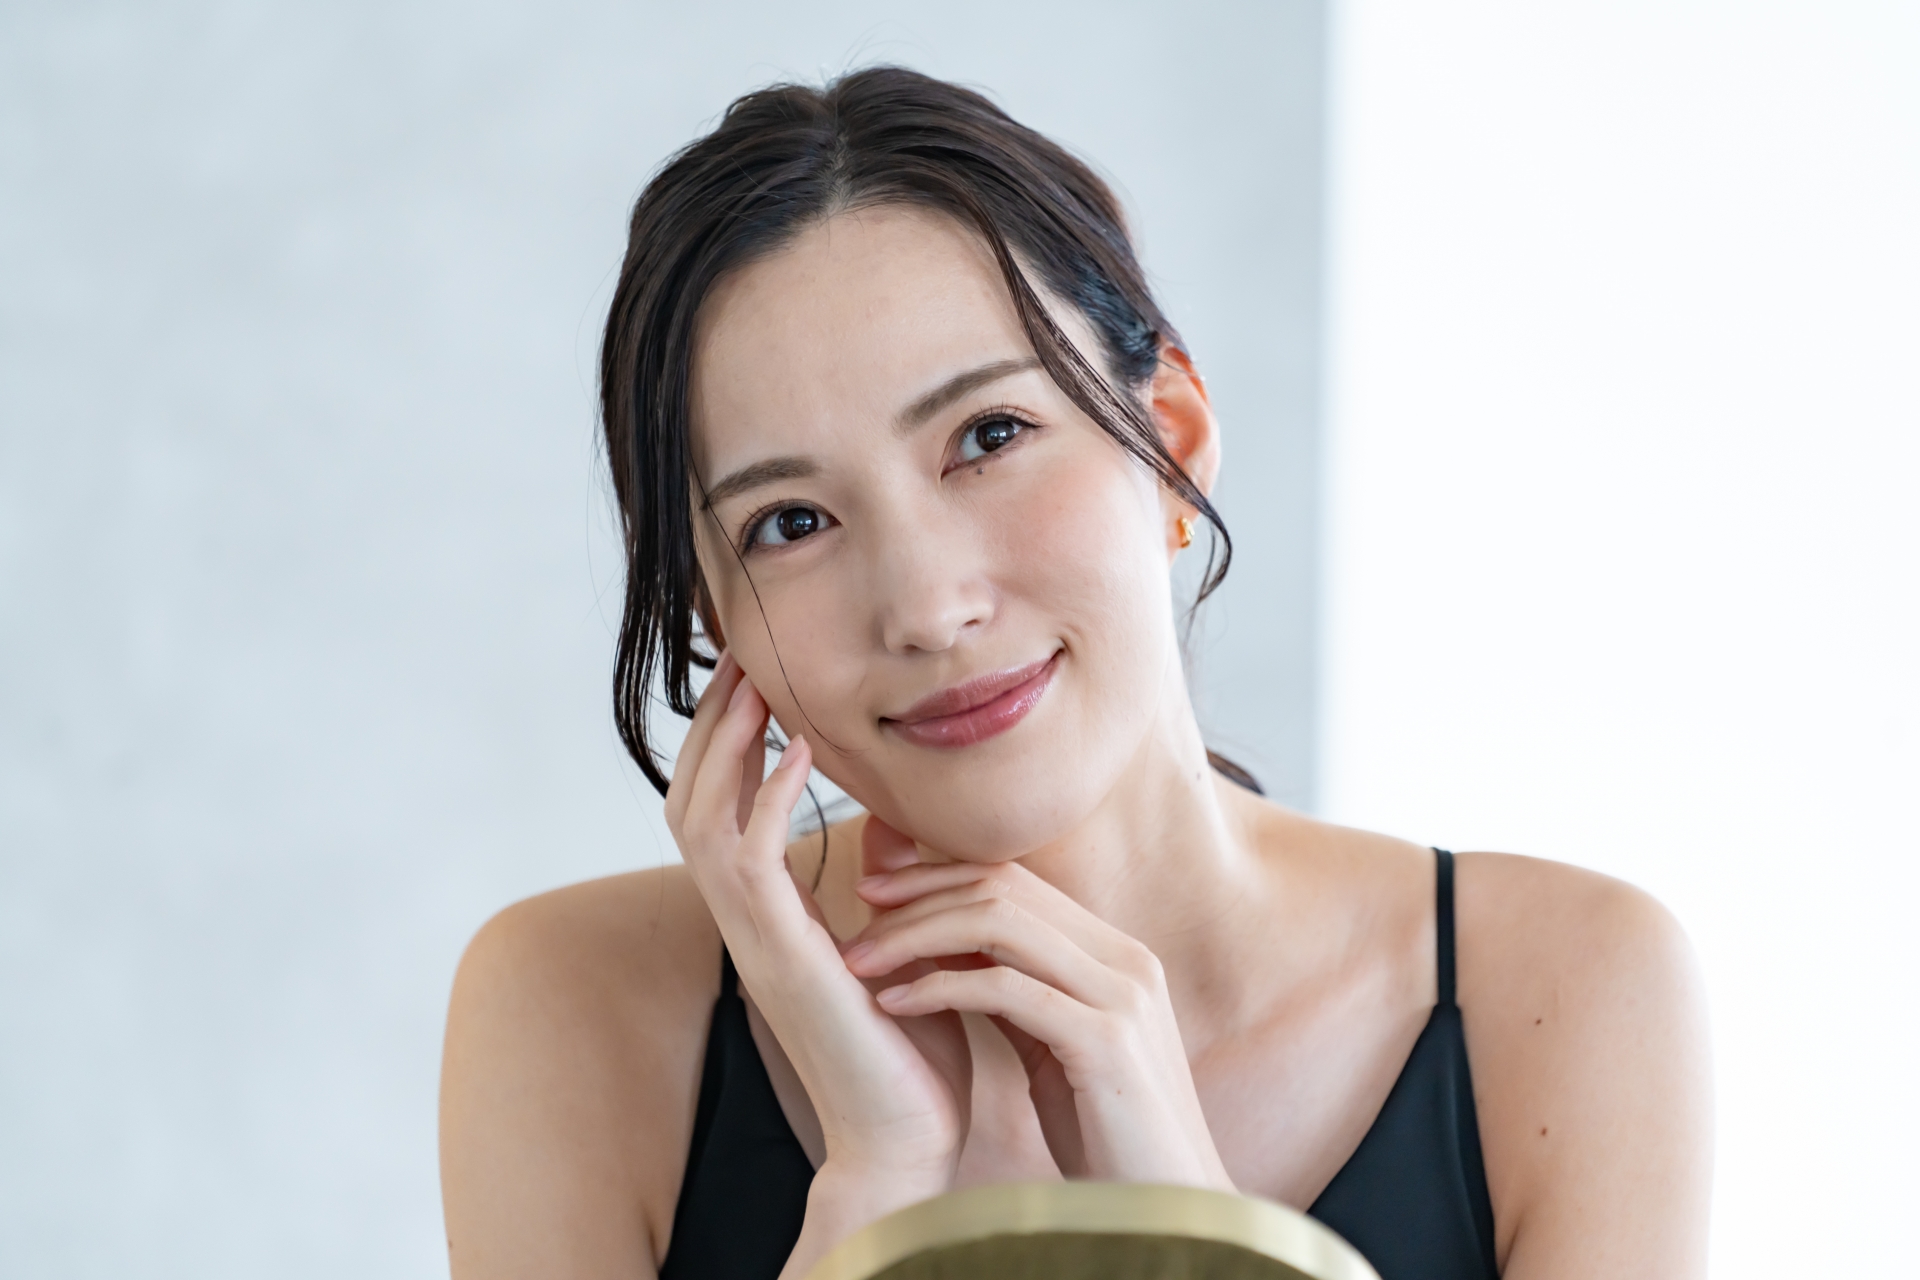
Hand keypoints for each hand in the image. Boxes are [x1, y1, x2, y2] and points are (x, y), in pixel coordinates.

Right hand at [664, 654, 970, 1271]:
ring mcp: (756, 940)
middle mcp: (748, 921)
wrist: (915, 1135)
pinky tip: (802, 753)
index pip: (722, 804)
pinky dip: (768, 801)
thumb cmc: (917, 1042)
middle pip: (690, 798)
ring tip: (759, 685)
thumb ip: (886, 880)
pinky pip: (749, 864)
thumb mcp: (900, 938)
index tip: (761, 674)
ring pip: (700, 820)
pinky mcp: (781, 960)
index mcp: (770, 913)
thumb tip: (900, 823)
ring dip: (729, 746)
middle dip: (712, 724)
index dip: (732, 738)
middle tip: (743, 657)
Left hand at [843, 853, 1233, 1191]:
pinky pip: (1004, 990)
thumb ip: (1021, 993)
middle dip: (920, 894)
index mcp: (1115, 954)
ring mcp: (1120, 995)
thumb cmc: (1109, 1137)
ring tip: (861, 960)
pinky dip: (938, 988)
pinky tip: (894, 1004)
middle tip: (858, 910)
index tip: (878, 890)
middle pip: (1004, 888)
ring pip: (999, 924)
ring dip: (916, 934)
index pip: (1017, 879)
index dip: (941, 875)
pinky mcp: (1105, 1039)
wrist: (1171, 1206)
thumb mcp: (1058, 1048)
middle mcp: (1124, 959)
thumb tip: (955, 953)